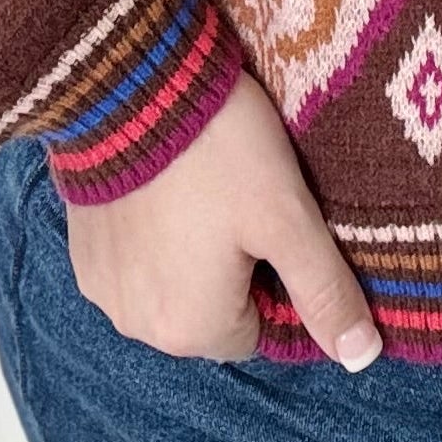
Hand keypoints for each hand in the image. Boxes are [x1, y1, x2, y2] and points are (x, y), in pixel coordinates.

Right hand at [59, 65, 383, 372]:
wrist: (128, 85)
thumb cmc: (217, 152)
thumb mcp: (287, 215)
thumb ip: (325, 290)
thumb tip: (362, 356)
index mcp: (191, 331)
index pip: (260, 329)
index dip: (276, 276)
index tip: (272, 221)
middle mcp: (137, 327)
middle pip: (212, 313)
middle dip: (232, 267)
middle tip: (240, 198)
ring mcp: (101, 289)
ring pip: (170, 287)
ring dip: (188, 253)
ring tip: (202, 187)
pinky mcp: (80, 252)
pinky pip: (132, 263)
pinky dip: (151, 236)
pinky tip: (164, 186)